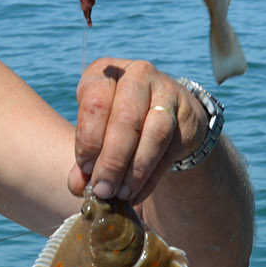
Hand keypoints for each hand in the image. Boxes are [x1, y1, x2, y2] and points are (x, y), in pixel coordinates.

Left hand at [68, 58, 207, 204]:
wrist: (164, 112)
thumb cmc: (117, 122)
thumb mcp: (96, 132)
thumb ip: (85, 159)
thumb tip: (79, 187)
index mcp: (104, 73)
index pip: (95, 103)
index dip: (89, 139)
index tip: (86, 168)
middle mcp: (137, 75)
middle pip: (126, 118)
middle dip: (112, 160)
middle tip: (103, 189)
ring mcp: (166, 90)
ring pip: (154, 132)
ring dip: (135, 170)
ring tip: (121, 194)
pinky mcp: (186, 113)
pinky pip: (170, 148)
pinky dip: (151, 176)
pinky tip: (137, 193)